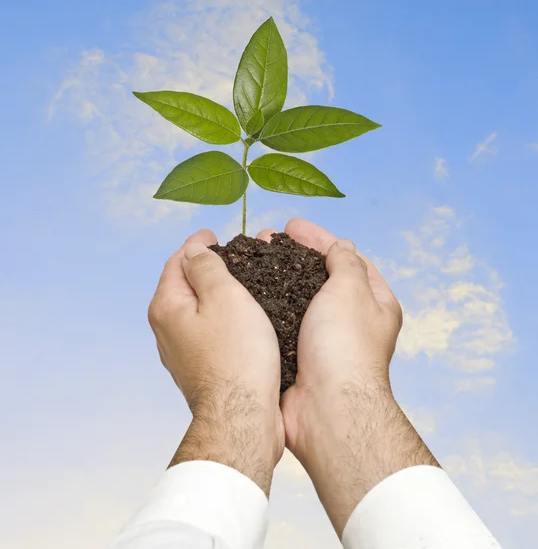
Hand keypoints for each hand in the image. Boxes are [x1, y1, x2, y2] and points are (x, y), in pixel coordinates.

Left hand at [148, 229, 284, 494]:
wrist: (242, 415)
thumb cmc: (237, 354)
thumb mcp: (224, 296)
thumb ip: (206, 267)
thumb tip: (193, 251)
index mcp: (167, 306)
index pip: (177, 262)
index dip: (196, 244)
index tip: (214, 234)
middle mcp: (166, 329)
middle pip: (183, 285)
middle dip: (205, 267)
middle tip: (232, 255)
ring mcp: (181, 351)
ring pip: (196, 310)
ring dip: (214, 293)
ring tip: (240, 282)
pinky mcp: (200, 368)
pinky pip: (207, 331)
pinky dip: (220, 316)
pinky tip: (240, 318)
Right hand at [257, 219, 436, 533]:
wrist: (327, 409)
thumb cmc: (345, 347)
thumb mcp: (351, 291)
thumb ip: (345, 263)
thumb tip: (342, 246)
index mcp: (374, 302)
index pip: (346, 258)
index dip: (319, 238)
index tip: (291, 225)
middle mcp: (350, 320)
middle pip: (319, 277)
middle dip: (292, 256)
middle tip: (264, 240)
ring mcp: (323, 339)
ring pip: (295, 298)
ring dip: (275, 278)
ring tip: (249, 261)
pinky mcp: (298, 354)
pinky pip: (280, 321)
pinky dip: (266, 305)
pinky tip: (246, 295)